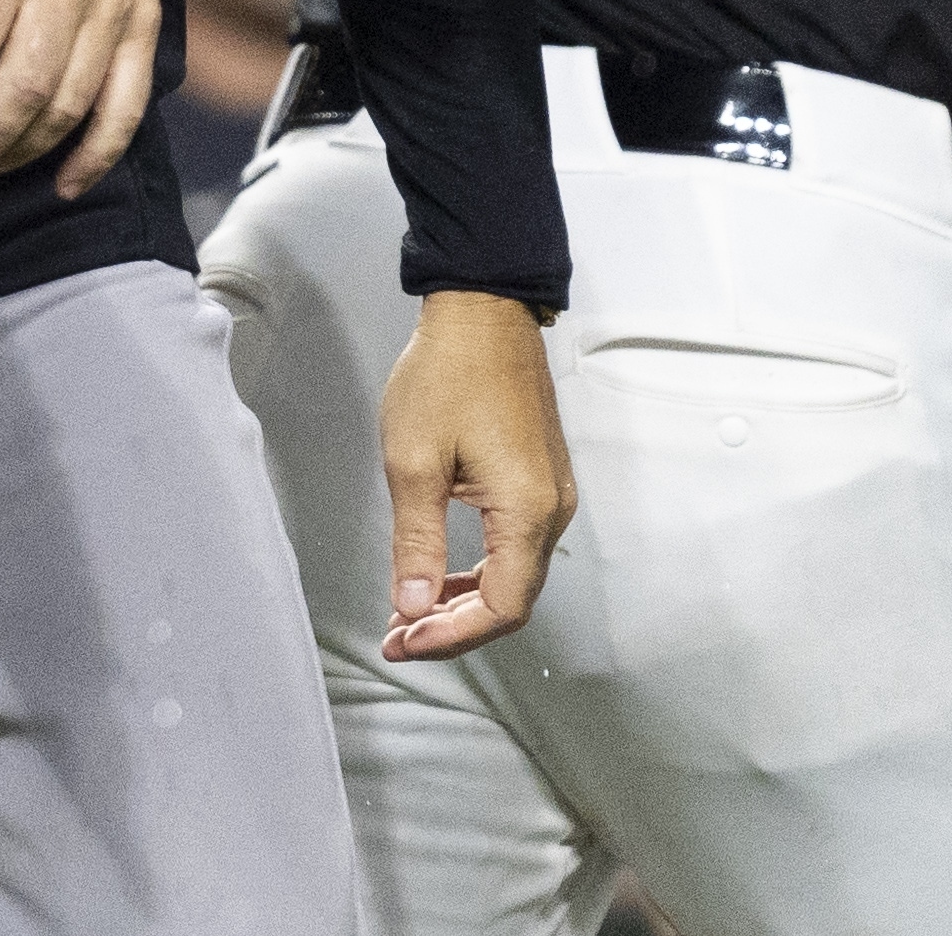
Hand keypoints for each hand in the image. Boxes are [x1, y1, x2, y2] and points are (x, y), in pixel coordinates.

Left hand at [377, 289, 574, 661]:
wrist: (483, 310)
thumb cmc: (448, 372)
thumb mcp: (413, 461)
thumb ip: (417, 542)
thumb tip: (414, 606)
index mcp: (527, 508)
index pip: (501, 607)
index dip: (451, 637)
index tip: (404, 641)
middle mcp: (552, 508)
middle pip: (513, 599)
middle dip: (454, 626)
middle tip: (399, 636)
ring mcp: (551, 493)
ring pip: (515, 574)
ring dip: (464, 600)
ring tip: (411, 610)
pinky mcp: (541, 479)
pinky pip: (516, 544)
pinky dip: (479, 568)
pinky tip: (440, 571)